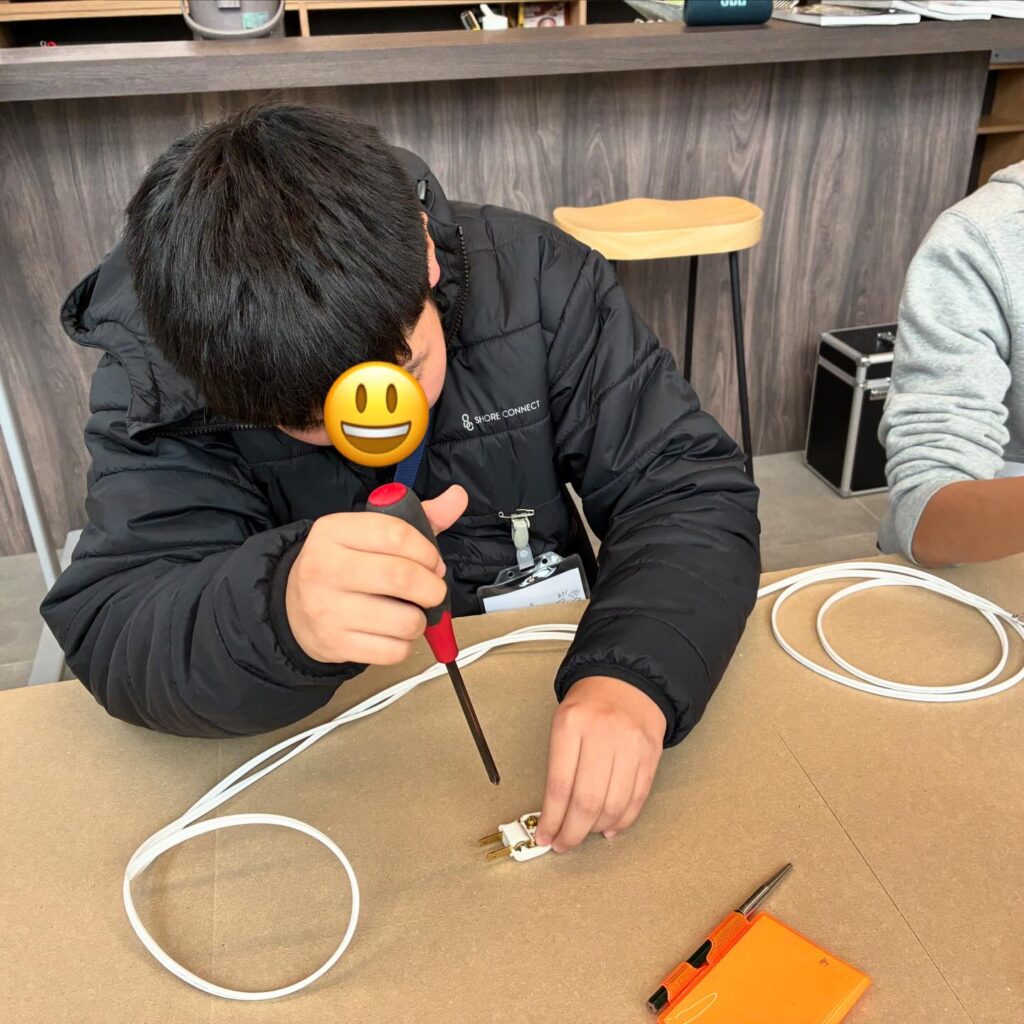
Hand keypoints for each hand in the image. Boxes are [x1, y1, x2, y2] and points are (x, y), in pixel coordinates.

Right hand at [285, 485, 467, 663]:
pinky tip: (394, 633)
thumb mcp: (370, 534)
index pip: (396, 534)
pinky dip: (405, 644)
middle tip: (433, 591)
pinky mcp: (334, 644)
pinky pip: (393, 651)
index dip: (427, 551)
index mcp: (333, 531)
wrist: (293, 608)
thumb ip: (418, 517)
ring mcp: (326, 608)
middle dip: (433, 588)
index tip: (433, 562)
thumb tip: (457, 497)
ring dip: (421, 620)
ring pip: (404, 619)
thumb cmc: (344, 566)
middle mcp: (324, 567)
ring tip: (411, 612)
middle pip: (402, 577)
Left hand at [535, 675, 665, 852]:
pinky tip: (608, 827)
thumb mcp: (563, 723)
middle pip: (587, 801)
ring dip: (596, 829)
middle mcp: (603, 734)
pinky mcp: (651, 755)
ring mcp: (631, 745)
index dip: (551, 819)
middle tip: (563, 844)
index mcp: (572, 724)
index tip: (544, 836)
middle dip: (573, 832)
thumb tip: (555, 815)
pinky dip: (622, 820)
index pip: (559, 785)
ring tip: (584, 834)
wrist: (628, 681)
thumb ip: (559, 766)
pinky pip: (637, 799)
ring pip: (614, 805)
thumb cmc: (590, 705)